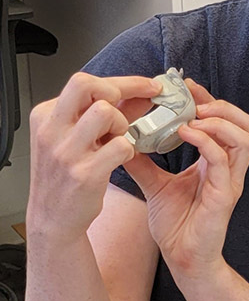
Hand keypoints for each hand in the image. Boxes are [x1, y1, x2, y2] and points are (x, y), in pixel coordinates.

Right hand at [26, 73, 161, 240]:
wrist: (53, 218)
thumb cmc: (67, 175)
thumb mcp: (77, 138)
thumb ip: (108, 113)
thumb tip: (142, 93)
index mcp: (46, 116)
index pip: (84, 82)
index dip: (125, 82)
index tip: (149, 86)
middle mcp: (51, 130)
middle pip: (86, 85)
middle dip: (118, 92)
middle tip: (129, 111)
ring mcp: (65, 152)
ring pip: (105, 112)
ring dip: (122, 124)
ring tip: (119, 139)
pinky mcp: (83, 173)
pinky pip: (120, 145)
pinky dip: (128, 150)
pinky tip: (121, 159)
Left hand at [124, 80, 248, 279]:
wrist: (183, 260)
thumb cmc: (177, 226)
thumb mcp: (156, 186)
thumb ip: (143, 163)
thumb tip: (120, 141)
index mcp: (218, 163)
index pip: (226, 122)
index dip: (210, 101)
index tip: (186, 88)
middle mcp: (230, 168)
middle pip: (246, 124)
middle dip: (222, 106)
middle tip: (193, 99)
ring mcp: (231, 181)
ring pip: (244, 138)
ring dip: (219, 122)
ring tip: (193, 116)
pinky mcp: (225, 195)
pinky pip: (224, 162)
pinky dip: (208, 142)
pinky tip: (187, 133)